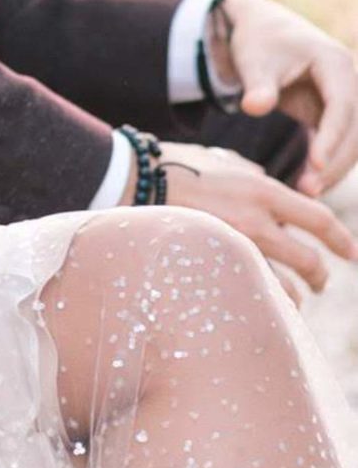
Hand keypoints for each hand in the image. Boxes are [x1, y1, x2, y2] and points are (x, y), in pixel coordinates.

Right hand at [162, 141, 357, 293]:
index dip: (342, 239)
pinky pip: (253, 297)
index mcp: (262, 190)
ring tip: (291, 300)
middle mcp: (257, 222)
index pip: (319, 219)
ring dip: (294, 297)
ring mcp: (237, 250)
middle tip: (320, 282)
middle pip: (309, 261)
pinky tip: (261, 305)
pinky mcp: (216, 270)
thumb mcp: (221, 162)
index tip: (352, 254)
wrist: (131, 183)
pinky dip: (264, 304)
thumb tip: (268, 182)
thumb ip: (251, 175)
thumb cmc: (173, 166)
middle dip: (320, 276)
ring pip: (286, 289)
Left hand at [218, 0, 357, 198]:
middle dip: (334, 162)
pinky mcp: (336, 113)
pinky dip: (327, 164)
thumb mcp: (254, 59)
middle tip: (308, 191)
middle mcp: (350, 80)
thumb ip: (258, 85)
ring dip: (333, 169)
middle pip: (354, 129)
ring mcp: (347, 98)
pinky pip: (339, 143)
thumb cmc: (258, 42)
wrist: (262, 29)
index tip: (315, 164)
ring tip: (305, 195)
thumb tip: (254, 108)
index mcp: (335, 62)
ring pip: (353, 142)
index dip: (332, 137)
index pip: (342, 106)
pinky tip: (308, 186)